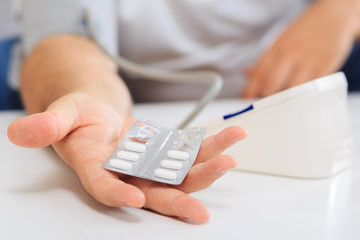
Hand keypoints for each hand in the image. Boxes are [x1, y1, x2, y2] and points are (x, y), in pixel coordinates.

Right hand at [7, 92, 246, 222]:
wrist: (98, 118)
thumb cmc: (78, 119)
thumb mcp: (62, 114)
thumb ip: (48, 123)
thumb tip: (21, 131)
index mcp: (97, 168)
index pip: (104, 187)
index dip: (116, 193)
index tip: (132, 196)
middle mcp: (128, 174)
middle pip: (153, 194)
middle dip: (177, 202)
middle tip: (199, 211)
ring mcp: (150, 165)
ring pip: (180, 175)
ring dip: (205, 170)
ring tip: (229, 157)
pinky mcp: (166, 152)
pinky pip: (190, 152)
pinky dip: (209, 147)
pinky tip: (230, 140)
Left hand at [242, 0, 359, 97]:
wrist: (334, 16)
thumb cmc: (304, 31)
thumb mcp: (280, 41)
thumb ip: (264, 59)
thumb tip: (246, 74)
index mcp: (277, 47)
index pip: (258, 74)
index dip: (249, 92)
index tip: (246, 103)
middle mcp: (291, 52)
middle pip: (271, 83)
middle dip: (264, 99)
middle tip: (264, 107)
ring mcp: (309, 59)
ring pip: (291, 89)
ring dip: (284, 101)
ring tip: (281, 106)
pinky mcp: (326, 66)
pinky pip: (311, 88)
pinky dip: (304, 98)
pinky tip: (300, 101)